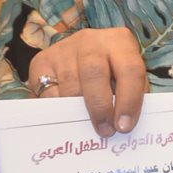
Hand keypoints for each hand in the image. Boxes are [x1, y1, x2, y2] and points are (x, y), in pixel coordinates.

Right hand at [28, 29, 146, 136]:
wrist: (81, 54)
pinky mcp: (42, 61)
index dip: (129, 100)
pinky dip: (59, 109)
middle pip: (95, 74)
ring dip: (79, 112)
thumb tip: (124, 125)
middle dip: (100, 108)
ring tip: (87, 127)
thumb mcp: (128, 79)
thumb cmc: (113, 72)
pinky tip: (68, 115)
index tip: (124, 126)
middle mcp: (91, 41)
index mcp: (120, 42)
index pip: (130, 70)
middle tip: (105, 131)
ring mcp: (64, 49)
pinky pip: (49, 92)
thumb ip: (131, 97)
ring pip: (70, 86)